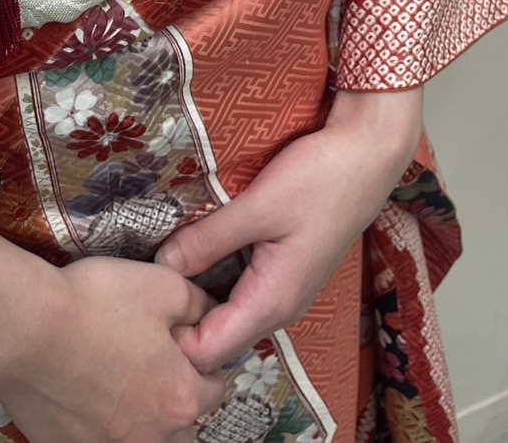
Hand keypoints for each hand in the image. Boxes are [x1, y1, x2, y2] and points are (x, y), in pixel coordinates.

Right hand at [0, 226, 226, 442]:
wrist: (22, 328)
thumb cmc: (95, 303)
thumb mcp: (164, 285)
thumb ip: (200, 305)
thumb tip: (209, 314)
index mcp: (181, 398)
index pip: (216, 387)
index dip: (201, 357)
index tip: (180, 338)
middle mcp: (152, 436)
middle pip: (183, 424)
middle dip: (176, 395)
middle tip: (151, 360)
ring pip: (143, 438)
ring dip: (142, 417)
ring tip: (121, 380)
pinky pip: (99, 438)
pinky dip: (100, 422)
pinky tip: (85, 391)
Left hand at [156, 89, 423, 372]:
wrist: (366, 156)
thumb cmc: (320, 180)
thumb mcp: (257, 206)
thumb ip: (207, 239)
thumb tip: (160, 264)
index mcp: (270, 303)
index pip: (207, 351)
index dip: (171, 336)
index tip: (141, 302)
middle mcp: (277, 309)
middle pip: (214, 338)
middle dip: (178, 319)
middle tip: (143, 281)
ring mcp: (282, 292)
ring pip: (225, 313)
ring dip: (195, 295)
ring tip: (161, 263)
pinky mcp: (283, 272)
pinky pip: (239, 291)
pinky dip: (213, 278)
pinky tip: (194, 249)